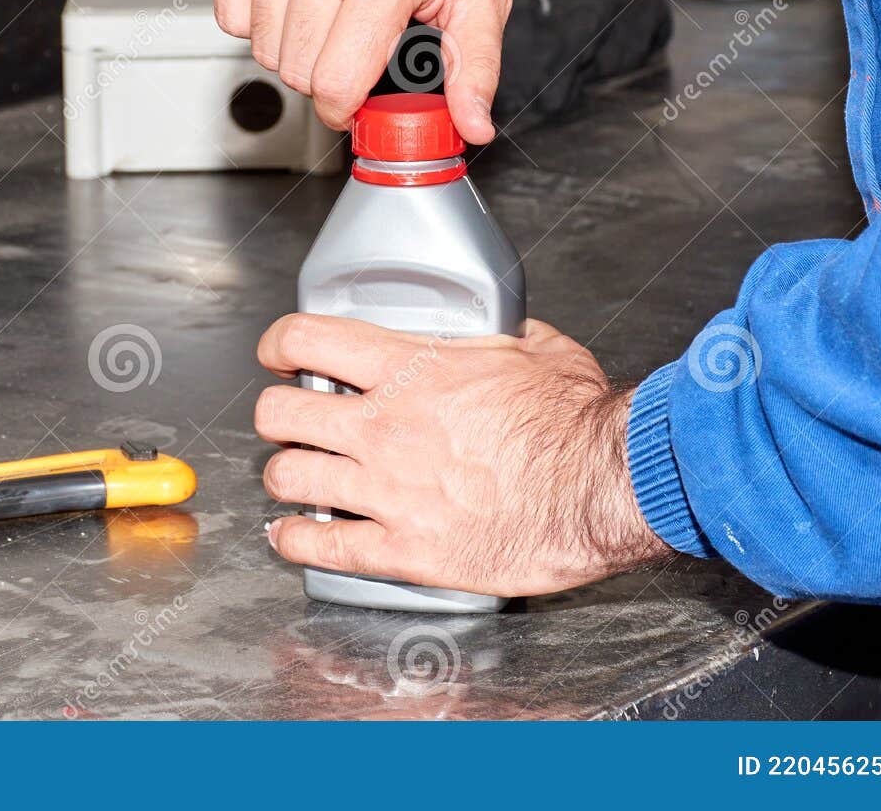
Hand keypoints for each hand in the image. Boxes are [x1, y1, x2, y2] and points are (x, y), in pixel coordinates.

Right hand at [214, 0, 520, 142]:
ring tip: (328, 10)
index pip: (335, 82)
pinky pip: (230, 9)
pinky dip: (257, 14)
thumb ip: (476, 67)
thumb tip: (473, 125)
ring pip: (260, 43)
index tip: (354, 97)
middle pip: (295, 69)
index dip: (345, 106)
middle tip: (351, 43)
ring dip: (292, 44)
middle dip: (323, 74)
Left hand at [254, 314, 669, 596]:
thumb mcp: (538, 348)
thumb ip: (497, 336)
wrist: (604, 487)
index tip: (279, 353)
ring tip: (294, 477)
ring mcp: (388, 491)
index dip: (279, 343)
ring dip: (284, 476)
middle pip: (279, 414)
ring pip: (287, 478)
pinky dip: (293, 543)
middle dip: (277, 415)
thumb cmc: (579, 423)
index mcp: (411, 370)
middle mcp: (385, 428)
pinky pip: (321, 547)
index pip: (307, 340)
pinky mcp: (404, 551)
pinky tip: (291, 537)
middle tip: (290, 420)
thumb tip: (497, 329)